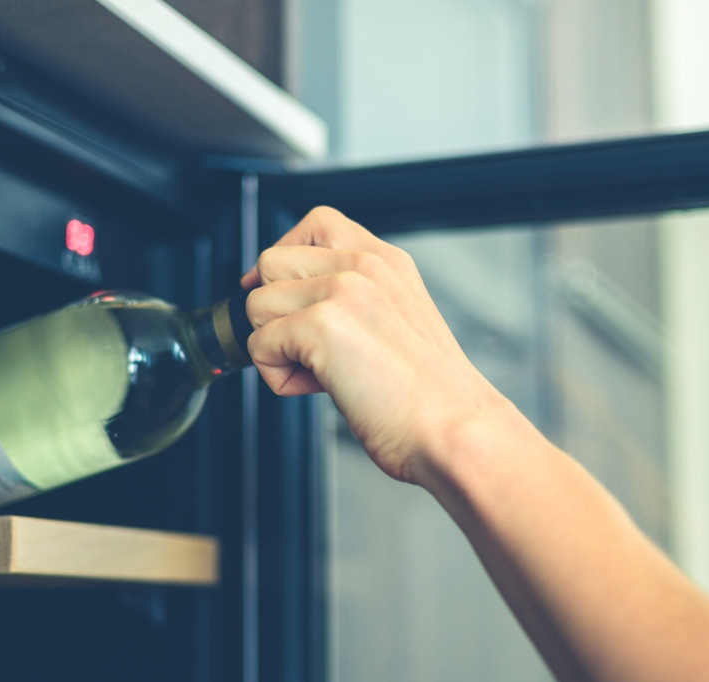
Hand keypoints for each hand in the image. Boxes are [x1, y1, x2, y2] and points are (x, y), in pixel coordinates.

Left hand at [241, 207, 507, 484]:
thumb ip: (357, 303)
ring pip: (256, 306)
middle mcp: (364, 266)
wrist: (452, 430)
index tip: (283, 300)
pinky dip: (279, 378)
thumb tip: (298, 311)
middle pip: (271, 264)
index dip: (286, 264)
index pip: (315, 225)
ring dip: (275, 349)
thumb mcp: (400, 326)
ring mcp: (342, 290)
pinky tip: (321, 389)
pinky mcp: (321, 325)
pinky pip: (258, 345)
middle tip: (313, 353)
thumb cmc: (431, 400)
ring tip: (321, 376)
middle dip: (275, 313)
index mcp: (387, 262)